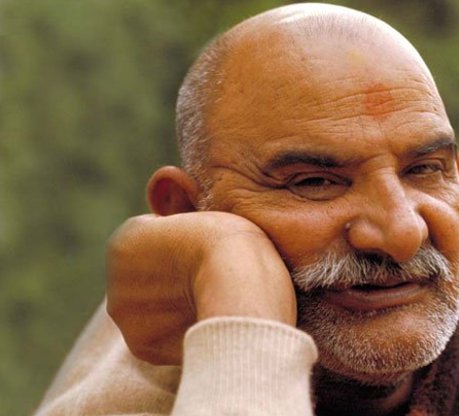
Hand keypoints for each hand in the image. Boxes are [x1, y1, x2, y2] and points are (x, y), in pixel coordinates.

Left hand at [106, 212, 295, 364]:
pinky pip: (161, 337)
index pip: (154, 247)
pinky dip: (178, 332)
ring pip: (152, 310)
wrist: (240, 286)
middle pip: (148, 280)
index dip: (183, 248)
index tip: (205, 253)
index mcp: (124, 240)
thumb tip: (165, 176)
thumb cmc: (232, 244)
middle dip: (171, 280)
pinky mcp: (142, 346)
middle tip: (208, 280)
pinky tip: (202, 321)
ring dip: (173, 308)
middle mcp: (114, 279)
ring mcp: (125, 316)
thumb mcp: (205, 211)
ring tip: (208, 301)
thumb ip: (180, 203)